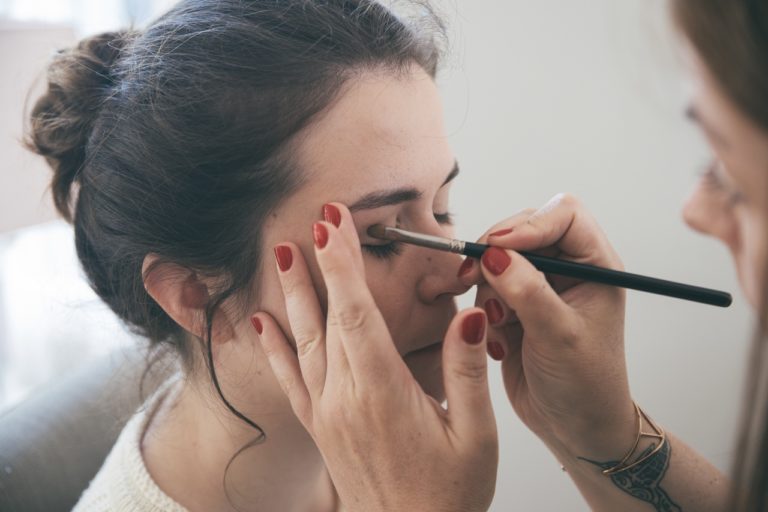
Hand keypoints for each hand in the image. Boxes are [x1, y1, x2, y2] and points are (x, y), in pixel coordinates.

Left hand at [255, 203, 497, 511]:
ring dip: (293, 294)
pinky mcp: (320, 426)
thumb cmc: (448, 494)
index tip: (335, 224)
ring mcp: (327, 411)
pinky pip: (289, 378)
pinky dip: (274, 346)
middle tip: (316, 219)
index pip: (356, 312)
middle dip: (321, 263)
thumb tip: (468, 314)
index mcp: (381, 391)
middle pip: (327, 316)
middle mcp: (345, 397)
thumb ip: (466, 370)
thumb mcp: (475, 433)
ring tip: (283, 254)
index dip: (344, 264)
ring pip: (303, 340)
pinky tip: (262, 322)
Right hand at [460, 193, 635, 461]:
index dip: (528, 224)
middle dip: (495, 254)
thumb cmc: (585, 386)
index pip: (563, 215)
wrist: (575, 430)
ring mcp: (541, 286)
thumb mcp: (559, 337)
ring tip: (498, 324)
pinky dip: (483, 309)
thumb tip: (493, 254)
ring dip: (487, 287)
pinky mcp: (516, 306)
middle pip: (524, 229)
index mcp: (596, 265)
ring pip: (498, 259)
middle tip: (473, 276)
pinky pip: (486, 287)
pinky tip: (498, 340)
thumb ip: (528, 292)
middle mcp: (569, 268)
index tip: (497, 248)